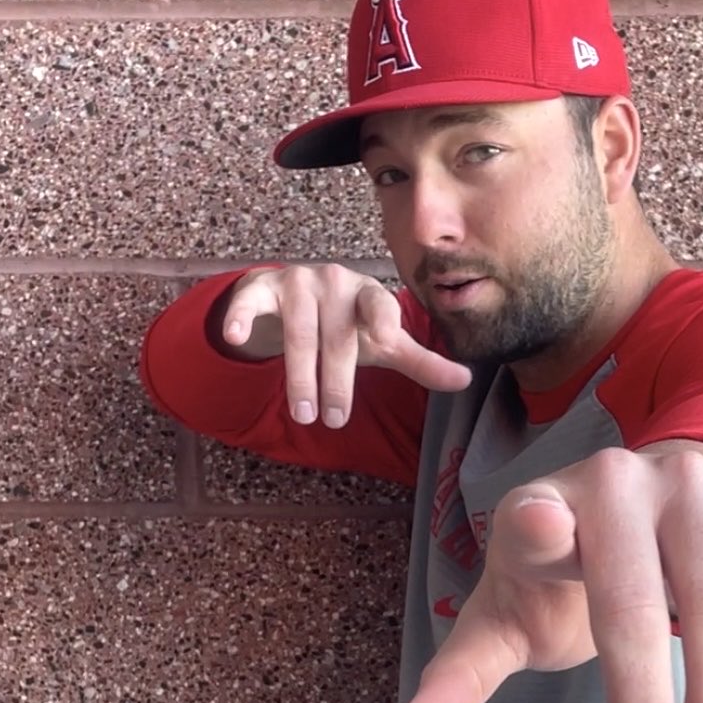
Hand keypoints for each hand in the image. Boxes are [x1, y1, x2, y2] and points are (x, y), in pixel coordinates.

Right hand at [220, 264, 470, 426]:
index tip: (388, 340)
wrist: (291, 299)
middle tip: (335, 420)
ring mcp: (297, 282)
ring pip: (299, 333)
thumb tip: (467, 381)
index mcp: (369, 294)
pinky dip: (241, 317)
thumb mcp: (381, 343)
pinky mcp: (262, 286)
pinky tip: (235, 336)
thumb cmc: (346, 324)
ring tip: (303, 412)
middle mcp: (335, 282)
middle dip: (337, 381)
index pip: (380, 307)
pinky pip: (250, 301)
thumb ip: (420, 361)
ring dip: (300, 375)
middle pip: (338, 337)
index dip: (384, 321)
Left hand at [389, 446, 702, 702]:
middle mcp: (617, 483)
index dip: (537, 525)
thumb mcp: (509, 620)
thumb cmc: (565, 573)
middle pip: (633, 594)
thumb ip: (462, 678)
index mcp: (546, 509)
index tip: (537, 524)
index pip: (534, 522)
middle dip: (639, 690)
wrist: (630, 504)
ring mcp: (691, 481)